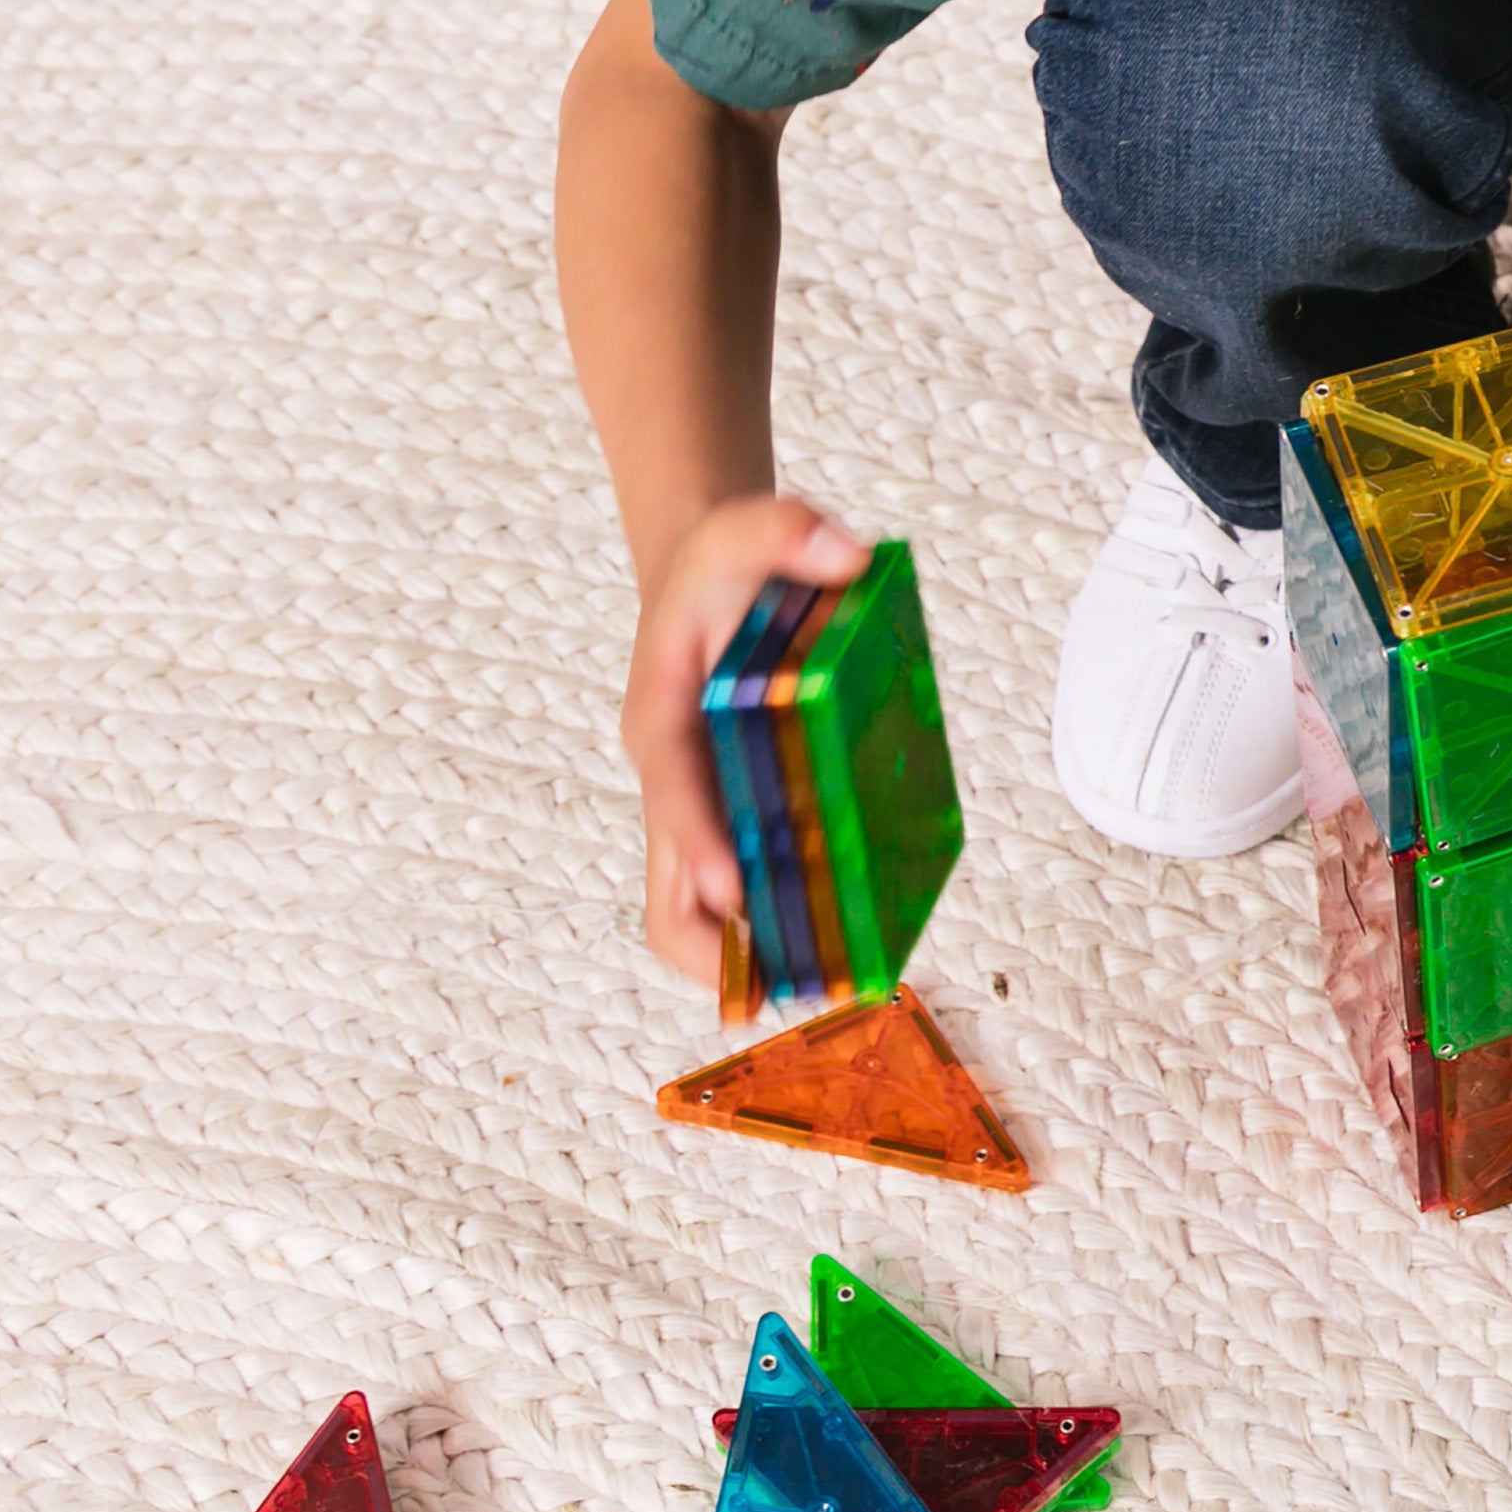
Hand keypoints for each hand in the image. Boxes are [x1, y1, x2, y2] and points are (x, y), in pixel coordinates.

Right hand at [620, 492, 871, 986]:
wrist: (709, 578)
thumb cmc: (724, 567)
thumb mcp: (752, 527)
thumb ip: (792, 531)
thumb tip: (847, 555)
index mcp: (664, 717)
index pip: (672, 791)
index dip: (697, 844)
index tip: (734, 890)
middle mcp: (674, 780)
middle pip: (667, 890)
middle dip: (718, 945)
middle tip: (789, 981)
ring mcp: (701, 808)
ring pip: (696, 910)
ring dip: (747, 956)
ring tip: (826, 983)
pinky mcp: (733, 818)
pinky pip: (742, 888)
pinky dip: (776, 925)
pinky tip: (844, 935)